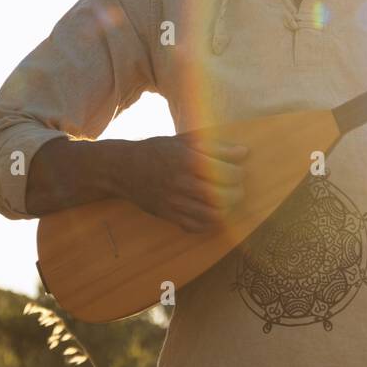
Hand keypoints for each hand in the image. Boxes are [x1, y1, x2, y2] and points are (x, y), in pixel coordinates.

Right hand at [119, 133, 248, 233]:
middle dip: (237, 193)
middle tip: (236, 188)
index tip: (237, 171)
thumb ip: (215, 146)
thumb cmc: (157, 150)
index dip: (238, 173)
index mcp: (188, 160)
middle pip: (223, 196)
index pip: (228, 173)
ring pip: (213, 215)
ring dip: (226, 209)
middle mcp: (182, 182)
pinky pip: (196, 227)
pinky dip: (209, 223)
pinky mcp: (168, 215)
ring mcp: (174, 202)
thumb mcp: (184, 140)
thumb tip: (243, 152)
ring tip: (226, 201)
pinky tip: (211, 212)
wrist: (123, 169)